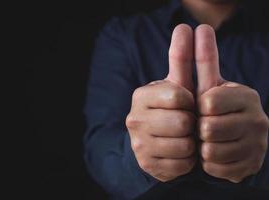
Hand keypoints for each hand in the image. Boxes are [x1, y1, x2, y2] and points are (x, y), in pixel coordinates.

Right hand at [126, 25, 195, 181]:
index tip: (185, 104)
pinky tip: (177, 152)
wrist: (149, 141)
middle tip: (185, 123)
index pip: (179, 96)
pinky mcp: (147, 164)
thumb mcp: (174, 86)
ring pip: (184, 145)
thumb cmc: (168, 109)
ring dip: (190, 142)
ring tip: (182, 138)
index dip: (190, 101)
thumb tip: (185, 27)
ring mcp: (139, 144)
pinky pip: (182, 164)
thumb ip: (180, 59)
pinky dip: (186, 160)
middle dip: (191, 123)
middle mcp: (135, 119)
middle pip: (183, 122)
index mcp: (141, 96)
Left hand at [195, 25, 268, 182]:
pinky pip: (215, 167)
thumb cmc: (210, 109)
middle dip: (198, 128)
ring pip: (210, 150)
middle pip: (208, 127)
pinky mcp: (250, 166)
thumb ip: (200, 60)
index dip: (198, 106)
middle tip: (203, 126)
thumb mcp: (205, 85)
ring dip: (202, 146)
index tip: (203, 106)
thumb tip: (195, 27)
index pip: (209, 101)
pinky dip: (208, 163)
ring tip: (208, 140)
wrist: (225, 142)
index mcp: (245, 95)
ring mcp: (257, 145)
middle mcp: (257, 119)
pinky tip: (215, 155)